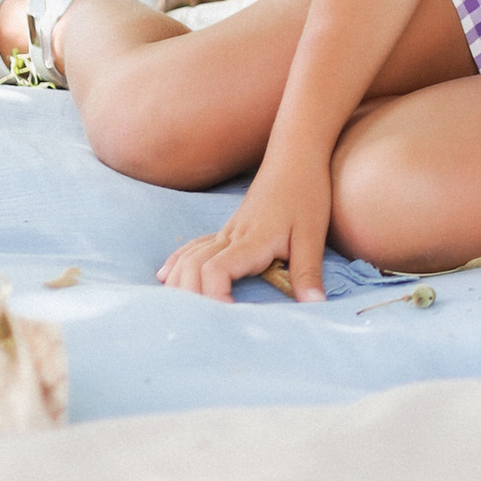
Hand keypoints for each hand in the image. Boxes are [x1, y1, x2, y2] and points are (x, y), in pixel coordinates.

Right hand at [161, 149, 334, 303]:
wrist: (295, 156)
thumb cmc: (306, 192)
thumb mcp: (313, 235)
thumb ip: (308, 271)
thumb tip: (314, 306)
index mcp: (250, 241)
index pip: (215, 271)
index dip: (214, 296)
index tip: (229, 317)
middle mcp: (230, 237)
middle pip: (191, 268)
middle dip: (191, 297)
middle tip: (203, 324)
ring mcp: (226, 232)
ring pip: (188, 257)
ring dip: (181, 283)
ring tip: (184, 311)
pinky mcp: (228, 229)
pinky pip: (194, 246)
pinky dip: (178, 263)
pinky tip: (166, 276)